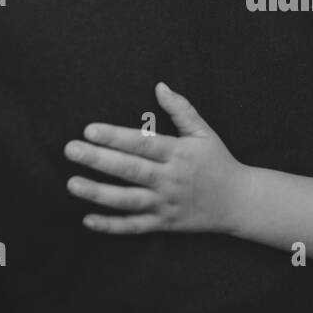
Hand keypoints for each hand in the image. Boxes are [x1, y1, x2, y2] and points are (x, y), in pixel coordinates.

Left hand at [65, 83, 250, 234]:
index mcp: (178, 153)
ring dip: (99, 193)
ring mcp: (166, 203)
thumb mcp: (204, 132)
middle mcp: (170, 179)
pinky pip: (135, 227)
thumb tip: (160, 86)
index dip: (116, 136)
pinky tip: (88, 220)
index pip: (142, 143)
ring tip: (72, 184)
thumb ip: (181, 109)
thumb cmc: (219, 162)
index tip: (90, 129)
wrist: (240, 201)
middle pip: (130, 170)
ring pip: (128, 200)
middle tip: (71, 150)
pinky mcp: (165, 223)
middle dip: (99, 160)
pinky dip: (112, 226)